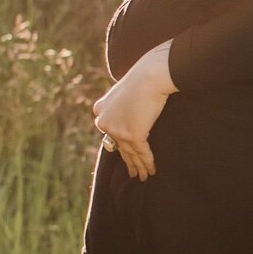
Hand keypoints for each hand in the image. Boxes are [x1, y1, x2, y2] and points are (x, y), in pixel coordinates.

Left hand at [93, 43, 174, 180]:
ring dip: (138, 167)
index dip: (118, 144)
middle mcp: (105, 122)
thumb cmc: (142, 78)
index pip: (110, 131)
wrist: (149, 76)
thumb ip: (121, 104)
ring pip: (130, 154)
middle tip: (132, 172)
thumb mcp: (124, 90)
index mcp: (100, 110)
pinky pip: (142, 153)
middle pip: (119, 147)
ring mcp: (118, 131)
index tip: (123, 153)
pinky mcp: (132, 136)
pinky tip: (152, 171)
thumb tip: (129, 113)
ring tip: (142, 177)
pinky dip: (148, 163)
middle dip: (127, 161)